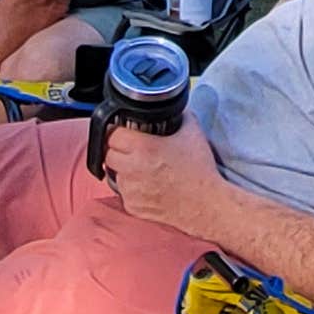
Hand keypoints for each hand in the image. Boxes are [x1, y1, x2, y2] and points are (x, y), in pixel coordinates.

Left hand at [97, 117, 222, 229]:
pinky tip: (148, 186)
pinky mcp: (132, 207)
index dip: (117, 131)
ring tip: (144, 169)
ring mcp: (130, 190)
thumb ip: (177, 114)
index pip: (111, 134)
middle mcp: (132, 169)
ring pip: (114, 175)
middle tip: (134, 151)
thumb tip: (170, 107)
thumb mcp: (192, 132)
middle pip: (108, 155)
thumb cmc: (199, 171)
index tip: (124, 133)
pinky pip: (123, 193)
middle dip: (118, 151)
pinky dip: (131, 189)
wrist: (205, 205)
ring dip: (123, 170)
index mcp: (143, 148)